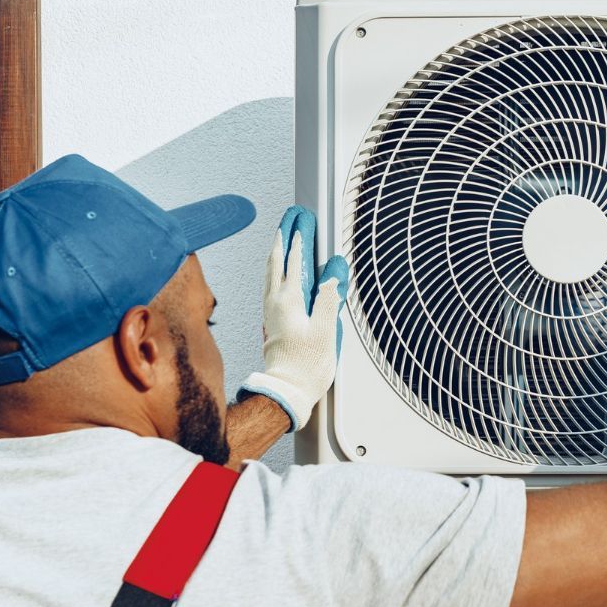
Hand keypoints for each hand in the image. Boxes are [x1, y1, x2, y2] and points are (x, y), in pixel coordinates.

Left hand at [238, 206, 348, 430]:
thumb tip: (335, 267)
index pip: (296, 258)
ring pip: (271, 270)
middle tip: (292, 216)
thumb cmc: (306, 366)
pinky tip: (278, 271)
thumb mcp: (326, 329)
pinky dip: (275, 268)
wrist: (287, 390)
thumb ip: (330, 294)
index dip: (302, 235)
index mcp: (290, 299)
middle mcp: (276, 301)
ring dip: (278, 249)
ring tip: (283, 235)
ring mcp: (271, 310)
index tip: (306, 218)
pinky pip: (271, 283)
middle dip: (286, 234)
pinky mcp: (271, 320)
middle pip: (279, 258)